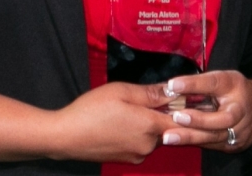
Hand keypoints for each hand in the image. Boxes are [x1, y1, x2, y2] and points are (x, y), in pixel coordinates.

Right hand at [47, 81, 176, 162]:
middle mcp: (149, 144)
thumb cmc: (91, 110)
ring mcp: (138, 155)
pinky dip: (138, 134)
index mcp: (150, 125)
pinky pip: (142, 144)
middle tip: (143, 99)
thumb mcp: (121, 91)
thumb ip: (151, 92)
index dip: (185, 107)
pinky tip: (120, 124)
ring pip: (154, 136)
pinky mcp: (128, 160)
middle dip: (162, 113)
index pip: (183, 120)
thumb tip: (174, 90)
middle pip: (167, 127)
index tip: (182, 97)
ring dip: (148, 124)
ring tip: (127, 111)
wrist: (66, 136)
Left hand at [159, 72, 251, 151]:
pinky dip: (193, 142)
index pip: (214, 83)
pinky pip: (211, 145)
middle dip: (199, 120)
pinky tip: (177, 141)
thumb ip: (200, 83)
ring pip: (214, 136)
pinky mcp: (232, 144)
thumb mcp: (221, 79)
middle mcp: (239, 110)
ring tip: (169, 136)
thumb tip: (170, 88)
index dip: (193, 84)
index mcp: (234, 86)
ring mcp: (238, 130)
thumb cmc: (234, 91)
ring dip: (190, 136)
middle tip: (177, 117)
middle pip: (222, 119)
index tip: (173, 85)